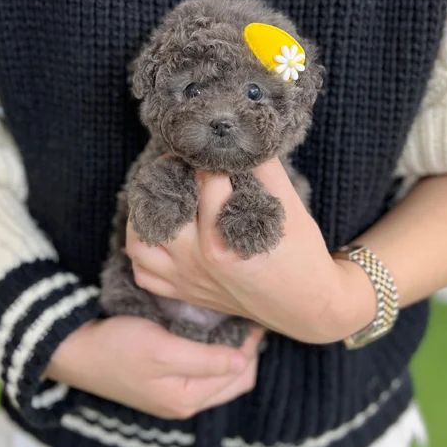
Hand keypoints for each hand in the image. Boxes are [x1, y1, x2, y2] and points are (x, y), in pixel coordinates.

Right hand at [45, 317, 264, 418]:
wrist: (74, 348)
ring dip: (228, 351)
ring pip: (217, 375)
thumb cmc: (117, 347)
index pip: (239, 377)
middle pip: (232, 380)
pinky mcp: (162, 380)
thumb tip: (243, 360)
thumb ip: (205, 360)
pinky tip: (209, 331)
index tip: (253, 318)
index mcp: (186, 399)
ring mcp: (172, 392)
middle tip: (245, 319)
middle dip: (244, 352)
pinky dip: (211, 352)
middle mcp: (183, 401)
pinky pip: (200, 370)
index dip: (251, 347)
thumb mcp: (162, 351)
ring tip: (231, 323)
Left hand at [126, 157, 375, 343]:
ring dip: (142, 219)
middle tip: (178, 166)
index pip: (206, 184)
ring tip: (159, 200)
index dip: (212, 159)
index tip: (215, 149)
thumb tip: (245, 140)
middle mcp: (197, 263)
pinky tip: (159, 237)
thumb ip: (268, 172)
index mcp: (222, 242)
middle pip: (159, 211)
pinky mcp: (187, 293)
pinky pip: (145, 276)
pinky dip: (143, 256)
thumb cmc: (302, 258)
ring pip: (140, 247)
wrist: (306, 307)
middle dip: (166, 180)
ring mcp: (188, 281)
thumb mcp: (292, 210)